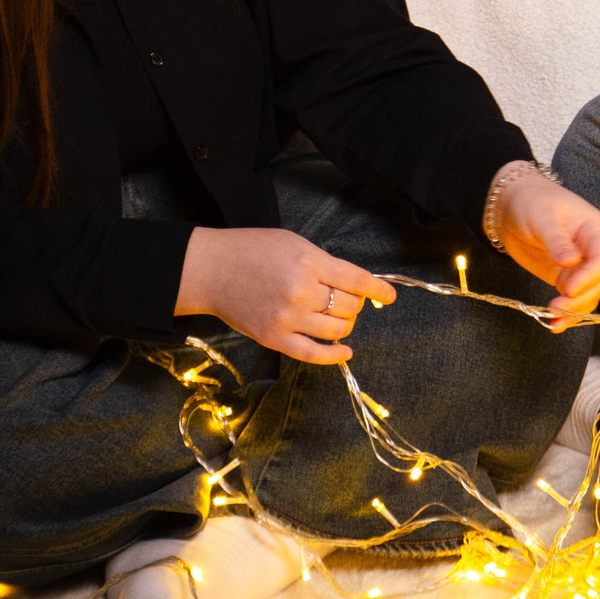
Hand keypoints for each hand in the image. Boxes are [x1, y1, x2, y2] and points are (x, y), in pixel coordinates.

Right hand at [176, 228, 394, 363]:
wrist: (210, 270)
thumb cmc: (251, 250)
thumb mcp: (293, 243)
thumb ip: (324, 263)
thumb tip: (355, 284)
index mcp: (309, 262)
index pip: (357, 280)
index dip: (378, 289)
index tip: (389, 295)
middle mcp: (301, 291)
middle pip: (349, 306)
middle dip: (355, 303)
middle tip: (346, 299)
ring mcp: (288, 317)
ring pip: (337, 330)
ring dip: (345, 324)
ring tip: (337, 317)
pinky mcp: (274, 338)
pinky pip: (313, 354)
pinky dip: (334, 355)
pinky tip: (345, 351)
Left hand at [492, 165, 599, 321]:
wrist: (512, 206)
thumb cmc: (532, 202)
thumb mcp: (543, 217)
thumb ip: (557, 240)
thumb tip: (571, 261)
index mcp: (595, 229)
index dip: (590, 276)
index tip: (569, 289)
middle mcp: (594, 250)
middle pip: (599, 281)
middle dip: (580, 298)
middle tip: (557, 307)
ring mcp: (581, 267)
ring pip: (589, 295)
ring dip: (574, 310)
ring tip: (552, 319)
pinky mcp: (566, 278)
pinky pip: (574, 300)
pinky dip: (566, 314)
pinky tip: (554, 324)